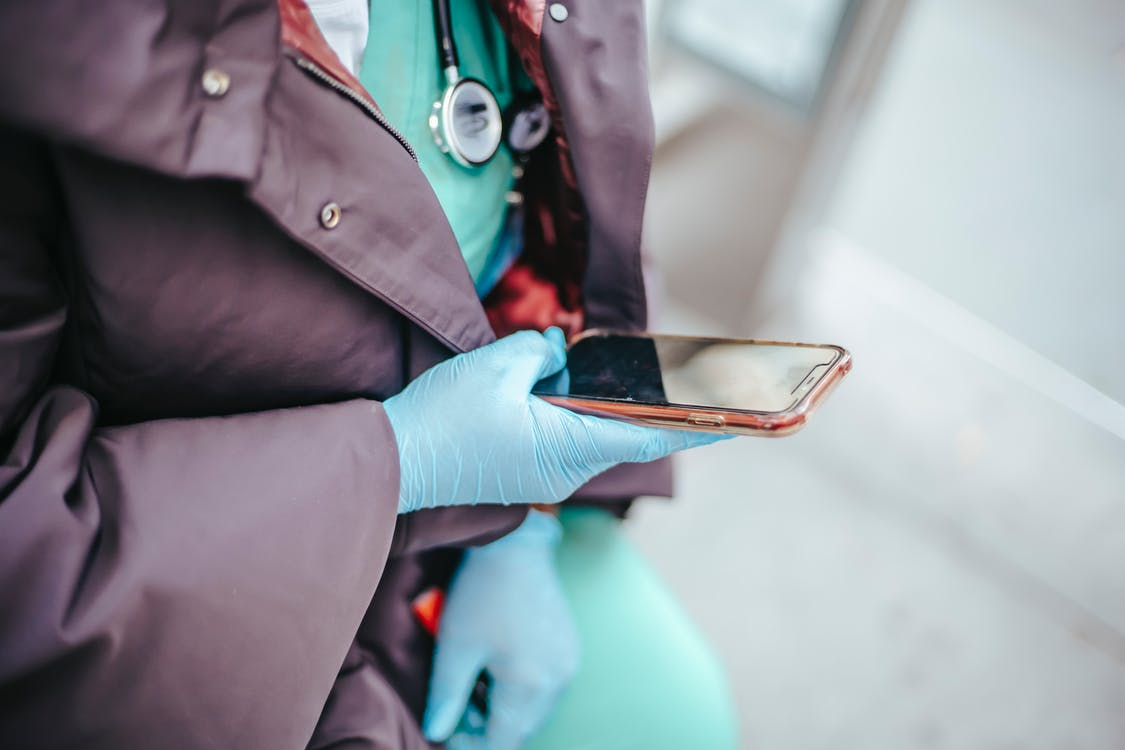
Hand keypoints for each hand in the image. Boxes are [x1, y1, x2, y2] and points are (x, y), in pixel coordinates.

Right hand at [385, 328, 724, 513]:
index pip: (649, 435)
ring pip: (588, 431)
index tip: (737, 420)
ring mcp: (542, 474)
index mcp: (568, 447)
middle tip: (680, 381)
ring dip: (600, 402)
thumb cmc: (441, 420)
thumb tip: (555, 352)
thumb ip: (538, 352)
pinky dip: (569, 410)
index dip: (697, 426)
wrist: (391, 463)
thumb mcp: (493, 367)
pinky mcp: (522, 470)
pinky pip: (560, 436)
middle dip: (647, 405)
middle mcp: (564, 469)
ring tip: (605, 373)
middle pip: (621, 431)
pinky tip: (555, 382)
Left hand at [423, 510, 577, 749]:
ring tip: (472, 682)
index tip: (447, 732)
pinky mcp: (570, 649)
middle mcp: (558, 680)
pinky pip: (545, 688)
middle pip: (521, 730)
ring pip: (534, 711)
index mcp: (530, 684)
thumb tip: (436, 733)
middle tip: (454, 706)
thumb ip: (446, 697)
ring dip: (504, 710)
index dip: (472, 745)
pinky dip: (520, 690)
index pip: (503, 742)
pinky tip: (495, 667)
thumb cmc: (482, 593)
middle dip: (487, 728)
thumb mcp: (454, 648)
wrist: (517, 545)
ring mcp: (568, 664)